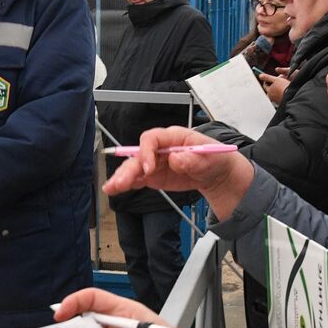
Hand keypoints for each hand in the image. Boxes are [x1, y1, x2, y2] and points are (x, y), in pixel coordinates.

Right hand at [103, 127, 253, 220]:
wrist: (216, 172)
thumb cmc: (214, 159)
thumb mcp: (209, 157)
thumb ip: (193, 159)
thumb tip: (176, 159)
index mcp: (173, 137)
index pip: (152, 138)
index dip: (147, 152)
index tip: (149, 169)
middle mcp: (159, 148)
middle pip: (139, 155)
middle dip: (130, 168)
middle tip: (122, 182)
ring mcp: (155, 162)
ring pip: (135, 168)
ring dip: (122, 177)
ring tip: (111, 188)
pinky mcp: (153, 176)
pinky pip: (138, 179)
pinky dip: (127, 184)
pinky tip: (115, 190)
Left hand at [256, 69, 287, 104]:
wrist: (293, 96)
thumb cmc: (284, 87)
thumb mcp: (276, 79)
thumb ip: (267, 77)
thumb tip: (260, 75)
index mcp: (269, 91)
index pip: (265, 84)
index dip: (267, 80)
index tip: (270, 77)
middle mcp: (271, 97)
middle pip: (270, 89)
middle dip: (272, 85)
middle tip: (277, 81)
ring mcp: (276, 100)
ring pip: (274, 93)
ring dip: (276, 89)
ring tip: (281, 86)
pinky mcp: (281, 102)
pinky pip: (279, 96)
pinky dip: (280, 93)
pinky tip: (285, 91)